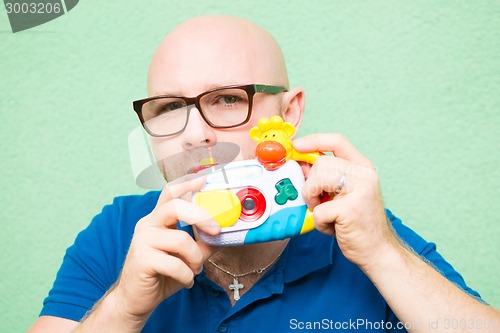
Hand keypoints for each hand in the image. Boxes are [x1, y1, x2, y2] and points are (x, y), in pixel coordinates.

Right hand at [113, 176, 219, 320]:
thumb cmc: (162, 274)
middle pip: (175, 207)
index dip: (187, 184)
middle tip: (216, 231)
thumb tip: (225, 233)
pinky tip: (186, 281)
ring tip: (196, 270)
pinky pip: (175, 264)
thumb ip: (203, 242)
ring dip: (196, 258)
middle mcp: (148, 224)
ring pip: (181, 239)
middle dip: (201, 216)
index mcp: (158, 219)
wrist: (136, 300)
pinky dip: (187, 276)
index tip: (205, 179)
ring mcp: (142, 240)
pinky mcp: (141, 259)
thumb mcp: (187, 256)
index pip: (169, 193)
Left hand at [293, 134, 398, 268]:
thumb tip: (300, 164)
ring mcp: (360, 190)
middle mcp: (364, 175)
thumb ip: (325, 176)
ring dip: (313, 201)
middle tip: (318, 202)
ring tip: (325, 214)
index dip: (313, 140)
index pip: (337, 141)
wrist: (378, 250)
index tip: (297, 145)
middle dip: (311, 184)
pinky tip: (333, 228)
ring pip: (317, 181)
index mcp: (362, 167)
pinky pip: (319, 210)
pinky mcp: (350, 209)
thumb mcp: (343, 193)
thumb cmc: (357, 223)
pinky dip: (320, 223)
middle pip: (321, 163)